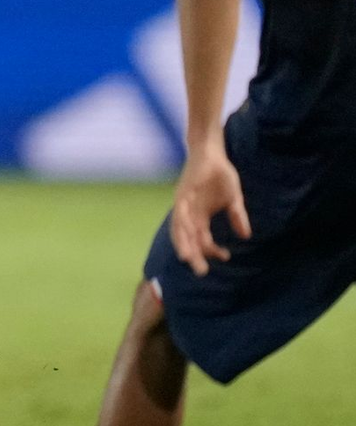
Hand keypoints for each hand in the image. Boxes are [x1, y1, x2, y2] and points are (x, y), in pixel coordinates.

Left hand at [170, 140, 251, 276]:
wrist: (212, 153)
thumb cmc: (221, 175)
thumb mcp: (233, 199)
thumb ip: (237, 217)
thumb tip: (246, 236)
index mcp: (200, 216)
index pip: (203, 239)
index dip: (212, 250)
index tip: (226, 256)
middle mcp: (188, 214)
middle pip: (188, 239)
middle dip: (194, 255)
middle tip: (202, 272)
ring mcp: (183, 205)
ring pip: (180, 229)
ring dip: (184, 244)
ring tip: (188, 259)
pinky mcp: (181, 195)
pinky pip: (179, 213)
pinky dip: (180, 225)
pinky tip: (184, 235)